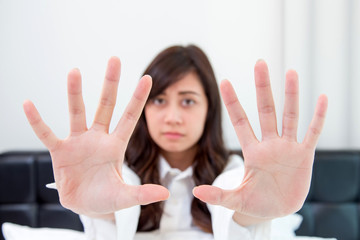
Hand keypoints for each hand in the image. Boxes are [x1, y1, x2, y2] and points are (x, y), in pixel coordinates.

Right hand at [23, 57, 168, 217]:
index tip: (147, 77)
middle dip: (111, 83)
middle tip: (114, 59)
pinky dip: (37, 121)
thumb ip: (142, 193)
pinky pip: (47, 134)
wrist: (85, 206)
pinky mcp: (60, 152)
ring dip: (75, 93)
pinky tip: (28, 104)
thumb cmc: (106, 198)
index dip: (138, 99)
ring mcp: (78, 143)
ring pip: (77, 113)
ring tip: (74, 71)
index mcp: (116, 145)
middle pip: (105, 106)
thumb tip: (166, 194)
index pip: (130, 117)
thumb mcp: (124, 197)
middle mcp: (98, 138)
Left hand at [193, 60, 327, 222]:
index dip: (232, 102)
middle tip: (260, 63)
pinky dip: (317, 117)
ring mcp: (288, 148)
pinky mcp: (304, 156)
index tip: (224, 81)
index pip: (240, 121)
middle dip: (262, 87)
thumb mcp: (236, 200)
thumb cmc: (255, 203)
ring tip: (290, 72)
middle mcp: (269, 144)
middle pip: (266, 110)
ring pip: (289, 116)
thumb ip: (218, 195)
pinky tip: (322, 99)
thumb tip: (196, 192)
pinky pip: (312, 133)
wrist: (277, 210)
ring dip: (291, 95)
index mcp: (252, 151)